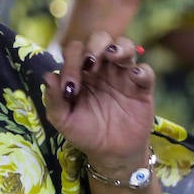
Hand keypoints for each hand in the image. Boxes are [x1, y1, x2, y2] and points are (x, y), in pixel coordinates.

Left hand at [44, 33, 155, 172]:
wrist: (111, 153)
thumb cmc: (84, 132)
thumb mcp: (63, 120)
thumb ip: (54, 100)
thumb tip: (48, 77)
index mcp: (80, 72)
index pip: (75, 52)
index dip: (71, 62)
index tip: (71, 87)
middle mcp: (102, 68)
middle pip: (100, 39)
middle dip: (95, 45)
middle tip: (91, 62)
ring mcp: (123, 75)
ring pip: (126, 46)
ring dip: (120, 47)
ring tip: (113, 56)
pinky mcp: (142, 88)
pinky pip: (145, 71)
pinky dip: (142, 70)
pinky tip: (134, 76)